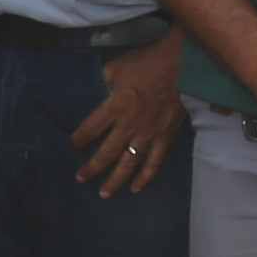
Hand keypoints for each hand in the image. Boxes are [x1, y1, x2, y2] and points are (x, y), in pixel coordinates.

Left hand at [70, 40, 184, 196]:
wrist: (184, 66)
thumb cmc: (149, 62)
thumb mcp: (118, 67)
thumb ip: (107, 82)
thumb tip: (106, 90)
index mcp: (115, 107)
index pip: (90, 129)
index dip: (79, 139)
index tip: (73, 146)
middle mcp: (129, 125)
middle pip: (106, 153)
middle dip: (92, 168)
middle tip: (80, 179)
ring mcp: (148, 135)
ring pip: (129, 164)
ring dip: (115, 180)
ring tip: (104, 193)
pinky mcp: (166, 138)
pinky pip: (154, 162)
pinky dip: (145, 177)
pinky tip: (136, 188)